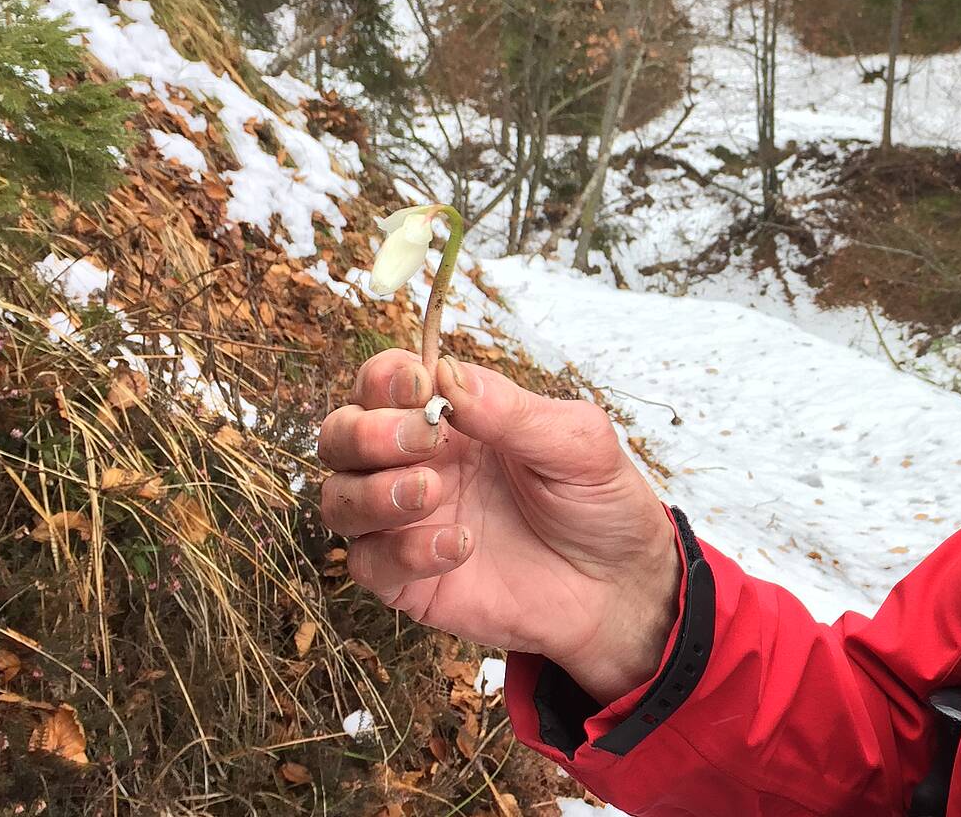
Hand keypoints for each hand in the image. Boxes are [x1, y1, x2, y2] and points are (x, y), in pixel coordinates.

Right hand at [318, 349, 680, 703]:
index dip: (386, 379)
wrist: (621, 585)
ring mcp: (410, 524)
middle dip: (366, 433)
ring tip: (430, 493)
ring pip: (339, 499)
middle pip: (342, 436)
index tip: (419, 386)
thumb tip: (448, 375)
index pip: (385, 383)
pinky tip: (458, 546)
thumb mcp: (577, 443)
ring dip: (372, 492)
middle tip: (424, 441)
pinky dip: (401, 552)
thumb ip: (514, 412)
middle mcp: (419, 465)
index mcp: (454, 420)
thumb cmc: (600, 502)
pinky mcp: (412, 582)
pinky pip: (370, 565)